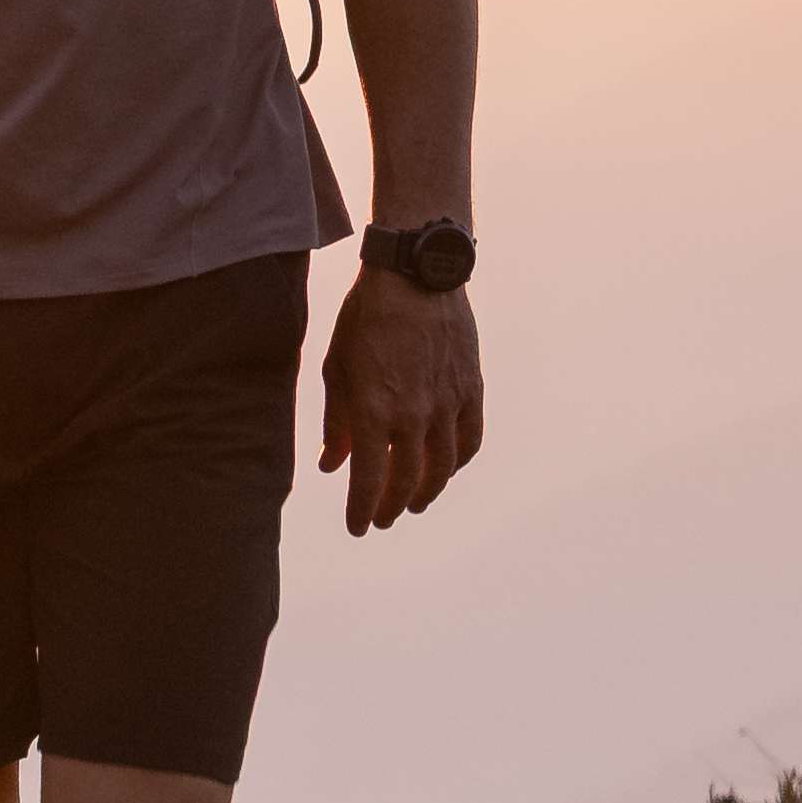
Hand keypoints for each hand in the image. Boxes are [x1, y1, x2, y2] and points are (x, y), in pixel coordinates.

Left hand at [326, 275, 483, 534]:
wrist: (416, 274)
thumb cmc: (366, 318)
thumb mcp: (337, 367)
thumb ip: (335, 422)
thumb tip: (330, 464)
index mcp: (373, 409)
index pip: (367, 479)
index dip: (361, 510)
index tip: (357, 528)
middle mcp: (413, 414)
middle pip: (407, 481)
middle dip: (391, 506)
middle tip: (382, 518)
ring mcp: (447, 404)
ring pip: (442, 468)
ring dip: (427, 492)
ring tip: (414, 502)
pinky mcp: (471, 390)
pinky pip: (469, 440)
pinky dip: (458, 462)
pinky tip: (446, 468)